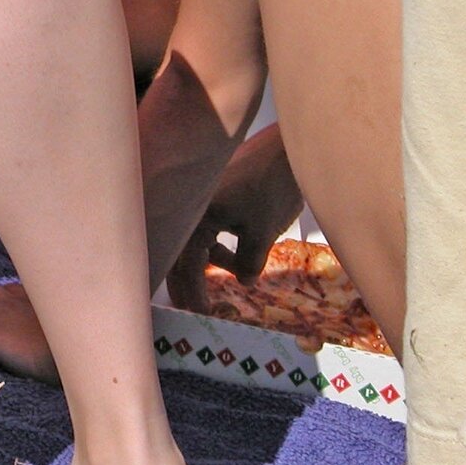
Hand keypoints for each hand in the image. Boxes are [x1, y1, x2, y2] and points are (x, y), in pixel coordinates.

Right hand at [165, 124, 303, 313]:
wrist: (285, 150)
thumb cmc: (273, 190)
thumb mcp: (262, 235)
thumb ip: (248, 264)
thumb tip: (243, 282)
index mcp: (196, 219)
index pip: (186, 266)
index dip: (192, 294)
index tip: (201, 314)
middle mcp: (191, 209)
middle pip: (180, 255)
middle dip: (188, 284)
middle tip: (196, 308)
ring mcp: (200, 201)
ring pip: (193, 241)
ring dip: (205, 264)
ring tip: (221, 283)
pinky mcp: (212, 195)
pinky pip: (204, 227)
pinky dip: (214, 245)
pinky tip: (231, 255)